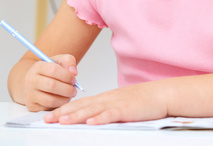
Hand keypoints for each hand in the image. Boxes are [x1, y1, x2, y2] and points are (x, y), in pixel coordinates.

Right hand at [24, 54, 77, 111]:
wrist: (36, 82)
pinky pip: (48, 108)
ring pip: (50, 100)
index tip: (74, 79)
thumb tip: (74, 72)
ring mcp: (30, 94)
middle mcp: (31, 80)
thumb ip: (69, 61)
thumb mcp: (59, 61)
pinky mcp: (32, 106)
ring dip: (64, 99)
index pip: (53, 70)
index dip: (67, 75)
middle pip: (52, 86)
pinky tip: (63, 100)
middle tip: (74, 90)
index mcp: (38, 67)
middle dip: (67, 89)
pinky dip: (59, 105)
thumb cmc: (50, 71)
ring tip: (70, 95)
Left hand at [43, 81, 168, 124]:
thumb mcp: (122, 103)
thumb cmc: (143, 101)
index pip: (82, 103)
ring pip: (93, 109)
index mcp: (106, 98)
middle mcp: (108, 99)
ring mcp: (117, 103)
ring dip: (77, 115)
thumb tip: (93, 117)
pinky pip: (111, 114)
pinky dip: (100, 118)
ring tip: (62, 121)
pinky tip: (91, 122)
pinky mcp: (127, 109)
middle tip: (47, 119)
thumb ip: (107, 108)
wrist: (160, 94)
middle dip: (64, 113)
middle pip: (83, 106)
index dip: (65, 109)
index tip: (51, 115)